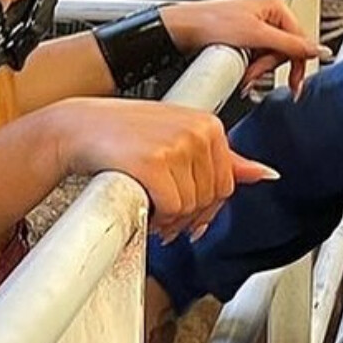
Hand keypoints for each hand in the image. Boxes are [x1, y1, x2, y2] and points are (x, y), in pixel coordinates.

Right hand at [54, 98, 279, 240]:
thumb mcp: (176, 137)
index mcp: (208, 124)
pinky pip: (171, 207)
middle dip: (188, 215)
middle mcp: (196, 131)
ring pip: (192, 206)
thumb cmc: (121, 133)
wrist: (77, 128)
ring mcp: (176, 145)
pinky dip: (157, 216)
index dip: (205, 205)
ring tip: (151, 209)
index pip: (227, 183)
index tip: (185, 210)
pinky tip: (145, 207)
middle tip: (164, 214)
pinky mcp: (153, 163)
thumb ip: (225, 158)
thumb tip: (264, 175)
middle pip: (211, 197)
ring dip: (171, 219)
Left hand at [161, 0, 330, 99]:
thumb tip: (315, 50)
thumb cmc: (208, 22)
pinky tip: (242, 73)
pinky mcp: (242, 39)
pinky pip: (256, 58)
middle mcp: (266, 14)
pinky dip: (250, 69)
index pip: (299, 40)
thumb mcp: (255, 36)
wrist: (180, 30)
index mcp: (274, 6)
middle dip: (268, 66)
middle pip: (284, 50)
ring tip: (244, 74)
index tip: (295, 83)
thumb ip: (288, 45)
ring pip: (269, 57)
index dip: (296, 62)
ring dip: (257, 70)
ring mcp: (254, 27)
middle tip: (254, 74)